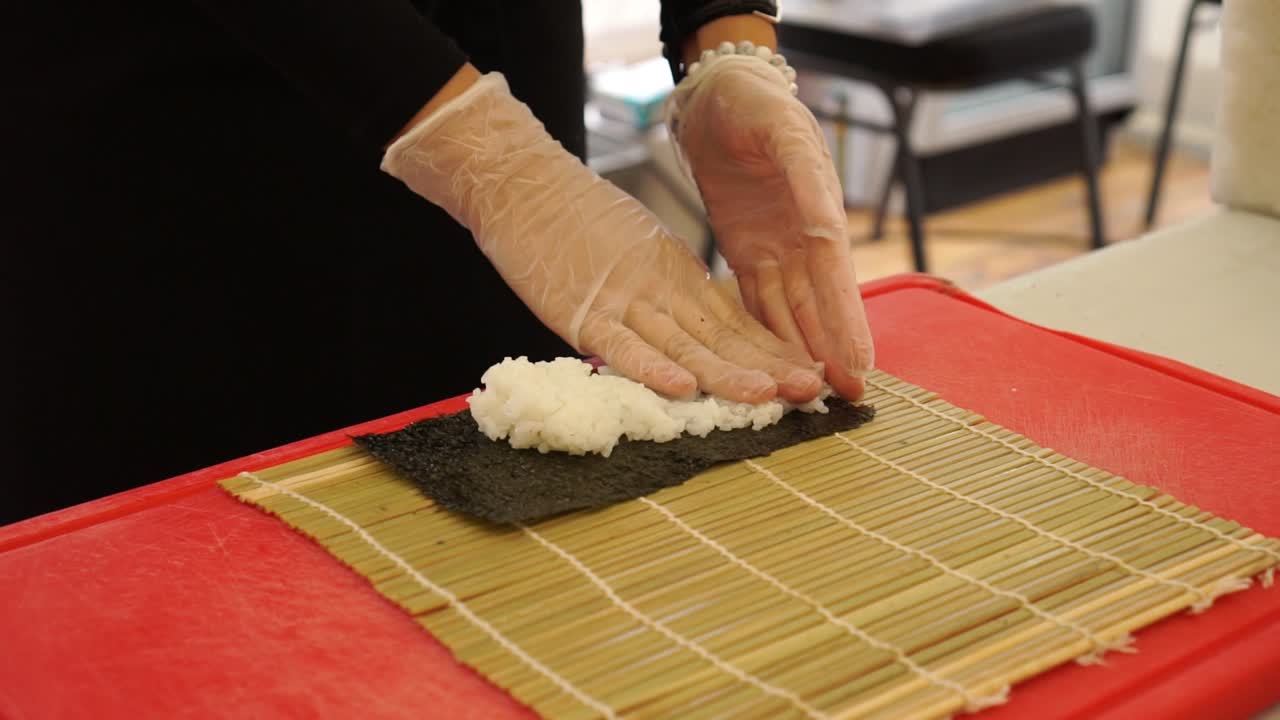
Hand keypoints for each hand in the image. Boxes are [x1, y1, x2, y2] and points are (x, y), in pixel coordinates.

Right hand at [382, 72, 822, 403]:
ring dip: (726, 372)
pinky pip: (622, 346)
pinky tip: (684, 387)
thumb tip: (709, 331)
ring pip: (683, 344)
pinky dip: (652, 367)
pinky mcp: (581, 312)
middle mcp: (660, 290)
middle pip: (721, 335)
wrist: (524, 185)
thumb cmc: (580, 219)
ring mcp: (622, 301)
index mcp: (678, 275)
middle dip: (768, 365)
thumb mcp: (644, 250)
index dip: (773, 349)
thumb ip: (674, 290)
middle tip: (812, 389)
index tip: (810, 374)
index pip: (735, 320)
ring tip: (769, 395)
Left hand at [672, 54, 874, 398]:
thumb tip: (827, 223)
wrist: (718, 96)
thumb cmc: (754, 104)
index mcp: (819, 210)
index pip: (836, 277)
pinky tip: (774, 365)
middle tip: (851, 398)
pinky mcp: (745, 252)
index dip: (848, 322)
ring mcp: (776, 249)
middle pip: (820, 304)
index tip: (862, 363)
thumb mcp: (781, 129)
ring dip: (803, 351)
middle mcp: (803, 239)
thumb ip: (803, 173)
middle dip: (834, 350)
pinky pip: (757, 301)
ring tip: (817, 395)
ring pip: (792, 311)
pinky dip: (768, 333)